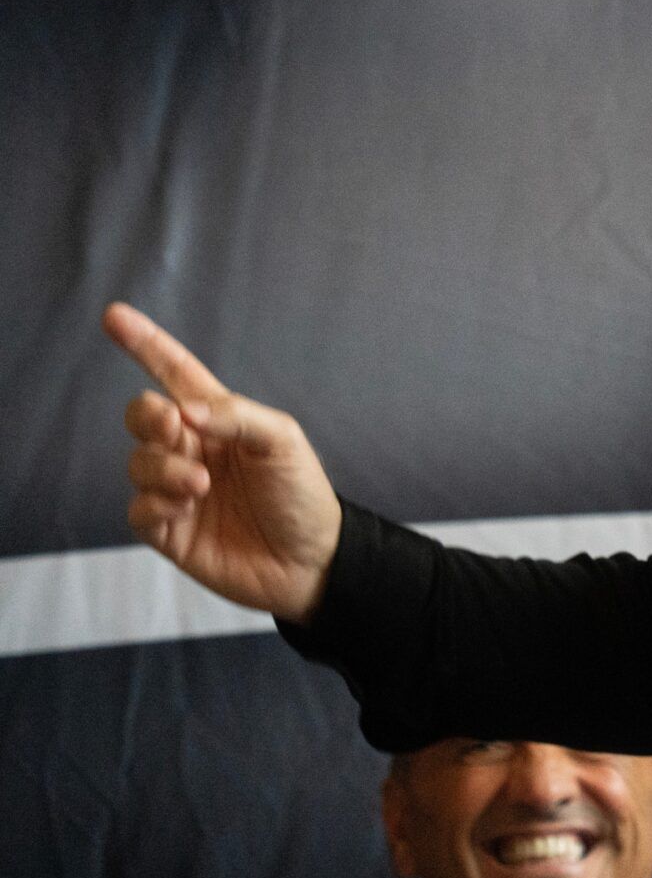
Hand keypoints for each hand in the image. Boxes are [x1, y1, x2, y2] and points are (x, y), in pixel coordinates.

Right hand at [101, 302, 342, 623]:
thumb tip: (182, 410)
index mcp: (220, 420)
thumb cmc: (302, 494)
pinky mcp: (168, 531)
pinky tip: (185, 507)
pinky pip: (138, 508)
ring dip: (163, 467)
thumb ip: (235, 415)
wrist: (310, 561)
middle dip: (149, 417)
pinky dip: (155, 502)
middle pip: (143, 416)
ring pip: (138, 463)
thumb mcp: (283, 441)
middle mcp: (193, 449)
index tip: (114, 316)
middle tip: (177, 428)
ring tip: (200, 484)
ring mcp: (177, 490)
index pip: (174, 374)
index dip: (145, 345)